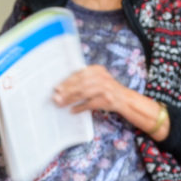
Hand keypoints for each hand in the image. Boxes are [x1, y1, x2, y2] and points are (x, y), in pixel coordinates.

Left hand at [53, 67, 167, 139]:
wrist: (125, 99)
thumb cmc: (107, 89)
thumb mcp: (97, 79)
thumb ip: (83, 80)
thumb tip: (62, 87)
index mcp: (97, 70)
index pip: (79, 74)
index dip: (67, 81)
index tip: (57, 87)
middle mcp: (101, 77)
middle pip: (80, 84)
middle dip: (66, 91)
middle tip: (56, 97)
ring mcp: (105, 89)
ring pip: (83, 93)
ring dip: (70, 99)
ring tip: (61, 104)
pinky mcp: (106, 100)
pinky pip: (90, 104)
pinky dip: (80, 108)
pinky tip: (72, 111)